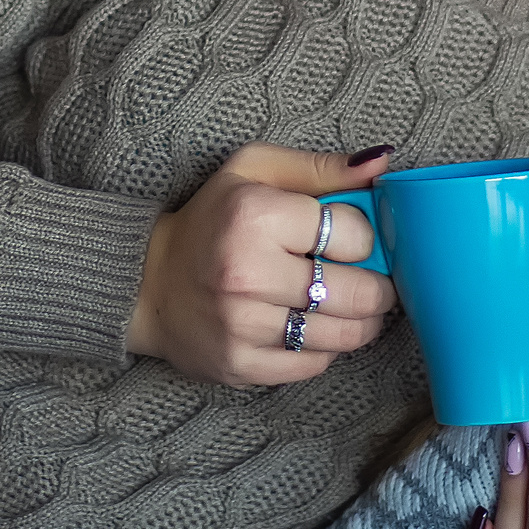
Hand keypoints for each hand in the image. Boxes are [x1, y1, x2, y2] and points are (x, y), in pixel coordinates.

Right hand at [124, 143, 397, 386]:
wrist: (147, 281)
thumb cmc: (209, 220)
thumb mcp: (254, 171)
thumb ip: (319, 167)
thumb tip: (382, 163)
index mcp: (254, 216)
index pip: (354, 234)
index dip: (365, 237)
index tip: (354, 240)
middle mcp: (248, 273)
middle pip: (358, 293)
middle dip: (378, 287)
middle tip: (374, 280)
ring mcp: (244, 326)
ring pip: (344, 335)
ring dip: (362, 322)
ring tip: (352, 306)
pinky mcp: (241, 364)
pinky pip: (314, 365)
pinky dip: (326, 349)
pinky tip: (315, 328)